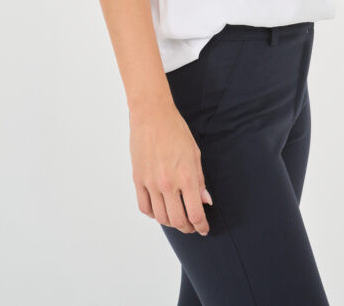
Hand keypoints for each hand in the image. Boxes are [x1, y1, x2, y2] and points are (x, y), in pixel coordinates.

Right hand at [129, 97, 212, 235]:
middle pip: (178, 220)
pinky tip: (159, 210)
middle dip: (188, 227)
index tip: (204, 229)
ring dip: (171, 222)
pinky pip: (144, 207)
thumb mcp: (195, 153)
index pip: (195, 213)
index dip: (201, 226)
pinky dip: (153, 214)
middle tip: (192, 226)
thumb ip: (199, 180)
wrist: (152, 115)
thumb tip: (205, 201)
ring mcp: (151, 183)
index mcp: (186, 176)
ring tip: (177, 218)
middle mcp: (168, 183)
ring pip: (161, 217)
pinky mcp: (138, 179)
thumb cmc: (176, 130)